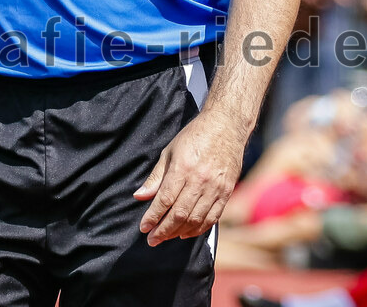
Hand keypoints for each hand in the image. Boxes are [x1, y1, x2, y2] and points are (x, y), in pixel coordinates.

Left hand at [133, 109, 244, 244]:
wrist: (226, 126)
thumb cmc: (194, 136)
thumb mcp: (170, 151)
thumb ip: (156, 176)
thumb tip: (140, 196)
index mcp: (183, 168)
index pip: (165, 200)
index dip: (153, 217)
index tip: (144, 228)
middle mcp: (200, 180)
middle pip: (179, 214)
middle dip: (163, 230)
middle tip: (152, 240)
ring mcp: (215, 188)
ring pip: (195, 219)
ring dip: (179, 232)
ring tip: (166, 237)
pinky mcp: (226, 192)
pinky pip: (212, 218)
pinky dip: (198, 229)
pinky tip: (187, 233)